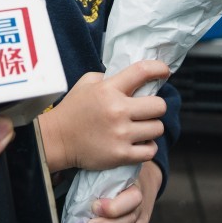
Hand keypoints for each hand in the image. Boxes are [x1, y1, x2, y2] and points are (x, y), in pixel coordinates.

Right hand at [38, 60, 169, 171]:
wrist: (57, 139)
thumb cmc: (73, 109)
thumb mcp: (86, 83)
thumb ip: (109, 77)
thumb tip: (134, 78)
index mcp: (108, 89)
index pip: (141, 71)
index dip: (159, 68)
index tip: (165, 71)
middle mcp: (117, 110)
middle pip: (159, 105)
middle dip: (155, 107)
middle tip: (146, 111)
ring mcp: (120, 134)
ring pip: (157, 128)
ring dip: (151, 128)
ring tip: (140, 128)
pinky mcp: (120, 155)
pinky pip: (150, 150)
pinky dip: (147, 147)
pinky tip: (138, 144)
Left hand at [89, 161, 162, 222]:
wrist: (146, 175)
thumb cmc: (120, 169)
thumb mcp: (110, 165)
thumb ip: (93, 171)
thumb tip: (60, 176)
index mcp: (130, 180)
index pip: (128, 196)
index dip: (112, 206)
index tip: (94, 206)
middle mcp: (138, 197)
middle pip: (128, 214)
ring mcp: (141, 212)